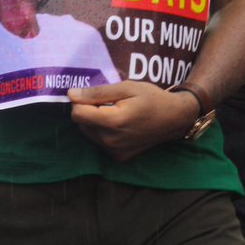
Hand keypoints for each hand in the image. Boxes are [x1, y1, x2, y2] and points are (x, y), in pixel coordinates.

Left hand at [68, 81, 196, 161]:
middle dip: (89, 111)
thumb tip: (71, 94)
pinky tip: (120, 124)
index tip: (95, 94)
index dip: (82, 101)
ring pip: (88, 133)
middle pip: (81, 123)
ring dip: (95, 121)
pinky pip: (99, 141)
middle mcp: (111, 141)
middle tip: (109, 102)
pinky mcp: (118, 157)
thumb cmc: (151, 98)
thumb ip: (97, 93)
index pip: (77, 114)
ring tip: (115, 112)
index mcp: (113, 122)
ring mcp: (115, 151)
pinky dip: (103, 132)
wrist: (174, 119)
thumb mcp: (126, 87)